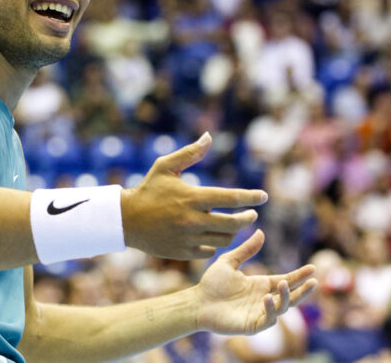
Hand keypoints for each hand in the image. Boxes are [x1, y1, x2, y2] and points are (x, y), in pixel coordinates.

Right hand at [121, 132, 265, 259]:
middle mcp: (193, 220)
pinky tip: (212, 236)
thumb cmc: (148, 190)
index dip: (251, 197)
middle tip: (252, 214)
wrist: (126, 220)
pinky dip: (214, 244)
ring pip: (224, 240)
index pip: (231, 198)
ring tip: (233, 225)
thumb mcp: (165, 167)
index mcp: (193, 198)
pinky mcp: (183, 252)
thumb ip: (189, 153)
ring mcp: (188, 238)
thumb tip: (209, 136)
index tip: (263, 196)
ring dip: (233, 232)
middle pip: (234, 223)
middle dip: (248, 218)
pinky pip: (209, 252)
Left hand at [190, 230, 317, 334]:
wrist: (197, 301)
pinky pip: (269, 319)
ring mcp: (259, 312)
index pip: (286, 280)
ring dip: (287, 297)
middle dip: (303, 289)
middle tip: (314, 281)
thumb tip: (261, 231)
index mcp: (260, 284)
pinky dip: (271, 309)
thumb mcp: (229, 262)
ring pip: (283, 307)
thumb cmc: (211, 283)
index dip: (299, 275)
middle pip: (290, 295)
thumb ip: (246, 249)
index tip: (312, 268)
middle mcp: (264, 298)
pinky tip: (267, 298)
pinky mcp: (253, 325)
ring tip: (283, 283)